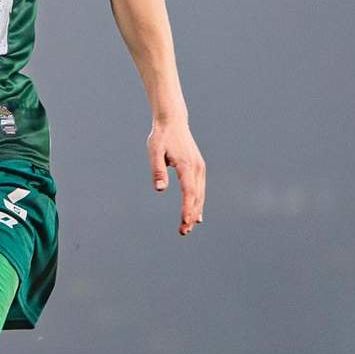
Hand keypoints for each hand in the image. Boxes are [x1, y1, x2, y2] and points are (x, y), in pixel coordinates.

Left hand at [148, 118, 205, 235]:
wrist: (173, 121)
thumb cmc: (161, 137)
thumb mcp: (154, 151)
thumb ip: (157, 170)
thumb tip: (160, 189)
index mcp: (186, 165)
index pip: (189, 192)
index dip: (187, 208)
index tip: (184, 222)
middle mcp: (197, 168)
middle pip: (196, 197)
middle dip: (190, 215)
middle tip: (183, 232)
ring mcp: (199, 168)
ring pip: (200, 195)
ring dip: (195, 212)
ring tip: (188, 227)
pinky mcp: (198, 168)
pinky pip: (200, 189)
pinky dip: (198, 203)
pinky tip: (197, 215)